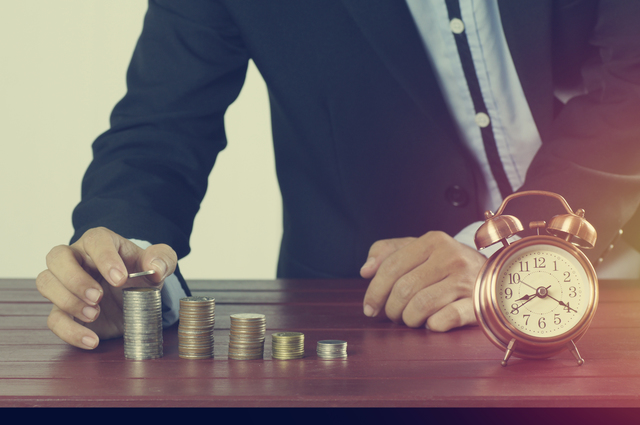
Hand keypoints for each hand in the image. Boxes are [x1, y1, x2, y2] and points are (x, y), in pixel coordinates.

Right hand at [36, 227, 176, 349]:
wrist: (136, 296)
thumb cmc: (142, 273)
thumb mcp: (159, 264)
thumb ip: (162, 259)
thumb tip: (155, 268)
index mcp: (101, 243)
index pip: (95, 240)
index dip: (105, 258)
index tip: (121, 279)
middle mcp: (77, 259)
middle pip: (56, 257)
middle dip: (74, 279)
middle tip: (98, 297)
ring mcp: (66, 285)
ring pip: (46, 283)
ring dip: (67, 300)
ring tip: (95, 315)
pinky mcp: (65, 310)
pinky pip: (53, 318)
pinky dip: (69, 331)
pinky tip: (92, 339)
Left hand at [360, 231, 484, 331]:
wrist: (493, 274)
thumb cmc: (446, 263)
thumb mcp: (418, 249)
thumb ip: (387, 253)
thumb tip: (366, 270)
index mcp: (433, 241)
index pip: (392, 266)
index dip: (375, 291)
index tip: (369, 308)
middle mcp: (451, 257)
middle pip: (404, 289)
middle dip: (391, 308)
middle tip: (393, 315)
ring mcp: (467, 280)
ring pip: (420, 306)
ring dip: (408, 319)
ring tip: (410, 318)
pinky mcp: (479, 303)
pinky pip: (446, 319)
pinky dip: (432, 325)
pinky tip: (431, 322)